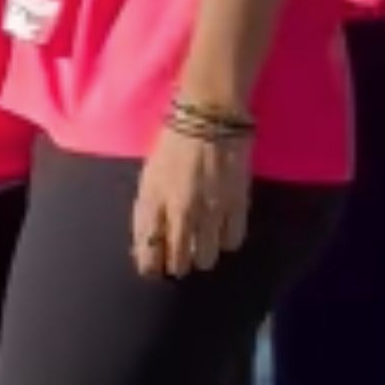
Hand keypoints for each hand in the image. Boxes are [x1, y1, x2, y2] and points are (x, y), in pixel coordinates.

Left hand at [131, 123, 252, 277]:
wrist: (209, 116)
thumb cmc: (173, 143)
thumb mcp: (149, 175)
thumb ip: (148, 209)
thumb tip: (147, 242)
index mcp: (153, 200)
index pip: (148, 249)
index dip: (150, 265)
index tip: (153, 268)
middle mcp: (180, 210)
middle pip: (178, 261)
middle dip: (176, 265)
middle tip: (179, 258)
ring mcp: (210, 210)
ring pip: (206, 258)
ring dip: (202, 256)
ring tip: (202, 244)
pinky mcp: (237, 205)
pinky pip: (232, 241)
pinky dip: (226, 241)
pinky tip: (222, 230)